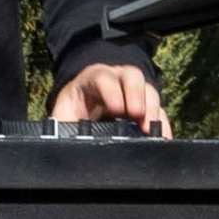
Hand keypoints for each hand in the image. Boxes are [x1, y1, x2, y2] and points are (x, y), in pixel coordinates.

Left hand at [48, 60, 170, 135]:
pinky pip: (160, 110)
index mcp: (95, 77)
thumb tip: (55, 141)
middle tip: (138, 115)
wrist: (87, 98)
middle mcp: (119, 78)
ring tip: (151, 129)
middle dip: (136, 96)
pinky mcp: (148, 105)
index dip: (112, 91)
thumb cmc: (77, 104)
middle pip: (132, 78)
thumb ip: (60, 123)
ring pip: (149, 90)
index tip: (116, 108)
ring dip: (152, 109)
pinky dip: (163, 123)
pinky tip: (163, 138)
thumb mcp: (64, 111)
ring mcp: (136, 90)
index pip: (104, 78)